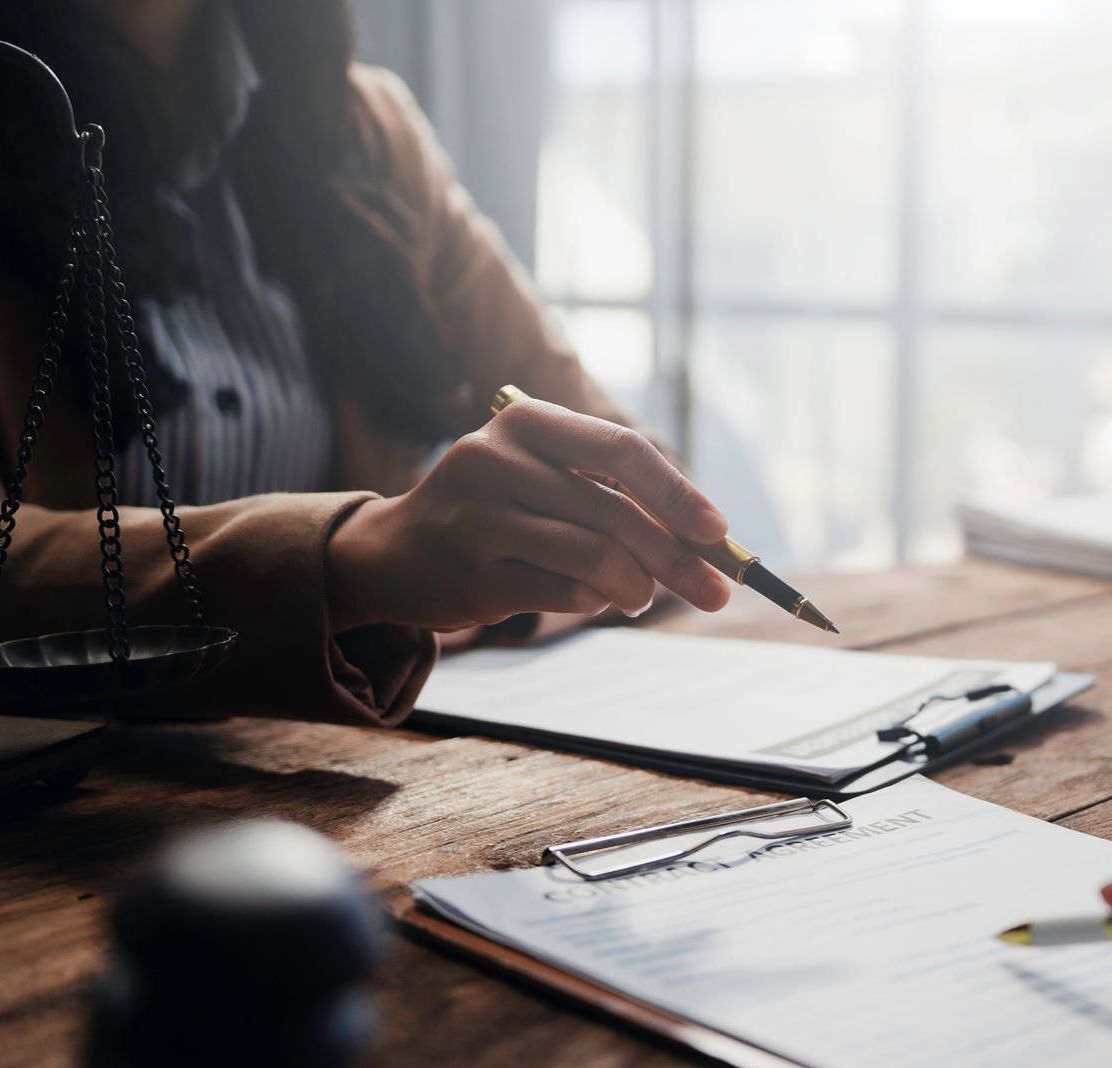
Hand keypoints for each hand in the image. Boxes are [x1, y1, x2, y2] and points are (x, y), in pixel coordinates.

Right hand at [325, 401, 732, 631]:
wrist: (393, 554)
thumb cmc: (496, 513)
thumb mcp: (543, 478)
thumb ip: (611, 495)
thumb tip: (707, 538)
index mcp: (524, 422)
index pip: (618, 449)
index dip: (676, 492)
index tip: (719, 531)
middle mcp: (495, 460)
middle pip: (615, 512)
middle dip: (678, 558)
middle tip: (716, 591)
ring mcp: (478, 518)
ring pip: (595, 557)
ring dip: (637, 586)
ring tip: (640, 596)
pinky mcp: (473, 574)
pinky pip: (565, 592)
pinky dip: (595, 601)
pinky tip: (594, 598)